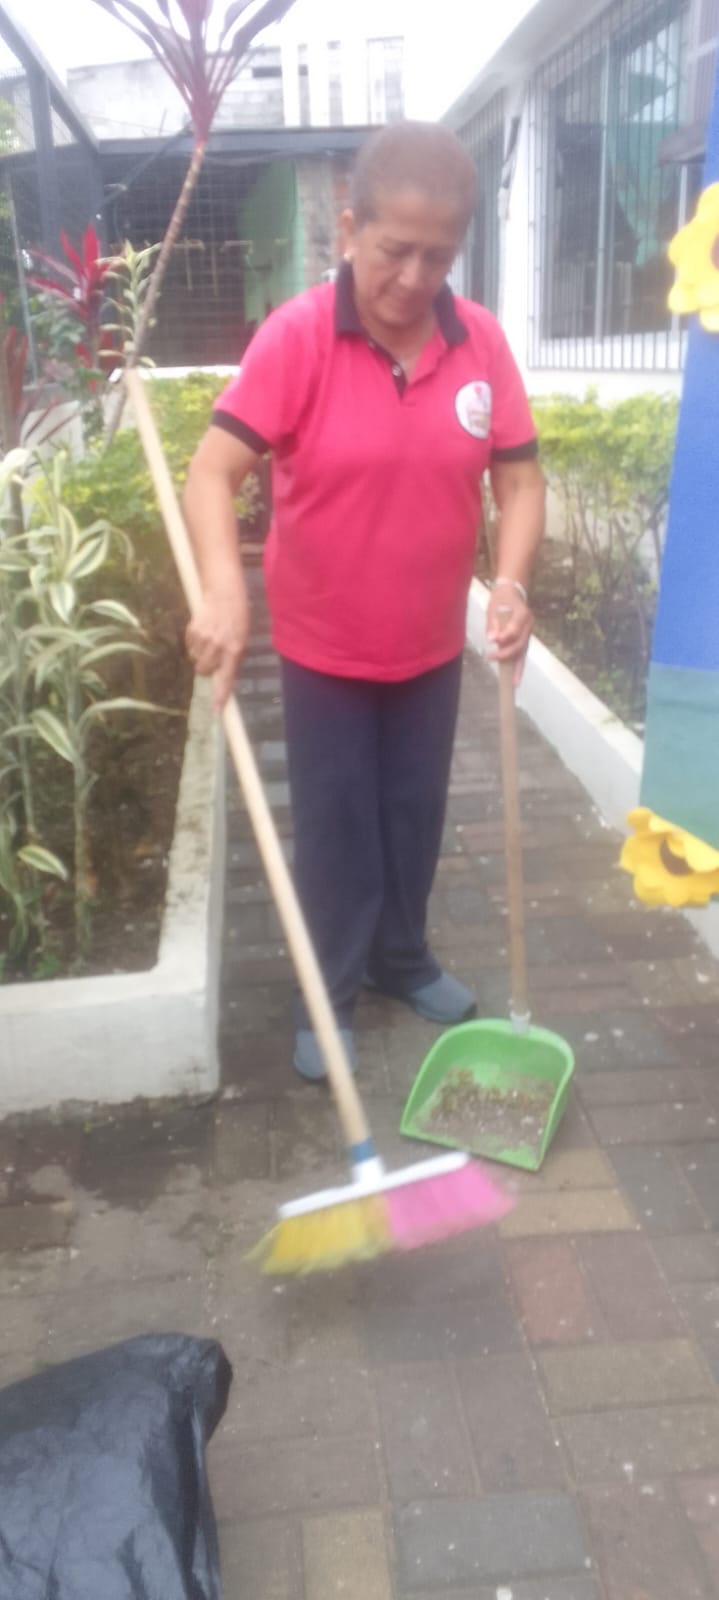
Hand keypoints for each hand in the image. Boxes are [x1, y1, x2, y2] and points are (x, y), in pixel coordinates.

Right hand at [186, 588, 248, 710]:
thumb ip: (233, 660)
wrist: (224, 592)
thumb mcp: (242, 640)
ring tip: (209, 639)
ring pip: (195, 659)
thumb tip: (225, 680)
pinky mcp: (192, 630)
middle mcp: (218, 646)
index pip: (226, 678)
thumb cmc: (237, 618)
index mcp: (235, 649)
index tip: (216, 711)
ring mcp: (204, 638)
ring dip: (200, 653)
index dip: (220, 696)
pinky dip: (194, 643)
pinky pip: (189, 646)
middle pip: (204, 671)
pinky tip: (203, 631)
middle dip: (207, 666)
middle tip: (214, 653)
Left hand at [485, 588, 532, 685]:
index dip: (505, 637)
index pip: (514, 629)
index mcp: (522, 614)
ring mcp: (528, 633)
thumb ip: (493, 623)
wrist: (512, 593)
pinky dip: (519, 667)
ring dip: (517, 667)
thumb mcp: (493, 607)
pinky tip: (516, 679)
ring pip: (523, 651)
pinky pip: (522, 654)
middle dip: (506, 653)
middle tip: (490, 657)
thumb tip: (492, 640)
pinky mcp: (525, 639)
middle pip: (519, 643)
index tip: (493, 642)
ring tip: (513, 683)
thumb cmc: (501, 599)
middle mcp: (529, 625)